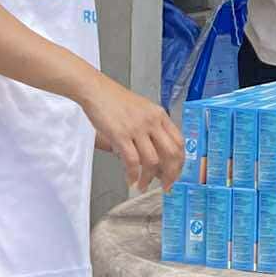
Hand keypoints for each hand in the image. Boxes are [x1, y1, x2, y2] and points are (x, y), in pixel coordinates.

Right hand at [78, 74, 185, 191]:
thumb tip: (157, 154)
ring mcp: (137, 128)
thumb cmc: (115, 100)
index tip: (175, 174)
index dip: (179, 162)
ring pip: (152, 161)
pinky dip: (132, 174)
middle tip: (165, 186)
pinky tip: (130, 179)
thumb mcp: (142, 110)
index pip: (179, 142)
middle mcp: (152, 121)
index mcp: (159, 115)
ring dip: (148, 178)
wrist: (95, 90)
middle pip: (171, 154)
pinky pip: (132, 161)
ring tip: (141, 185)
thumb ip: (152, 128)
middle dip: (170, 175)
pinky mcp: (121, 135)